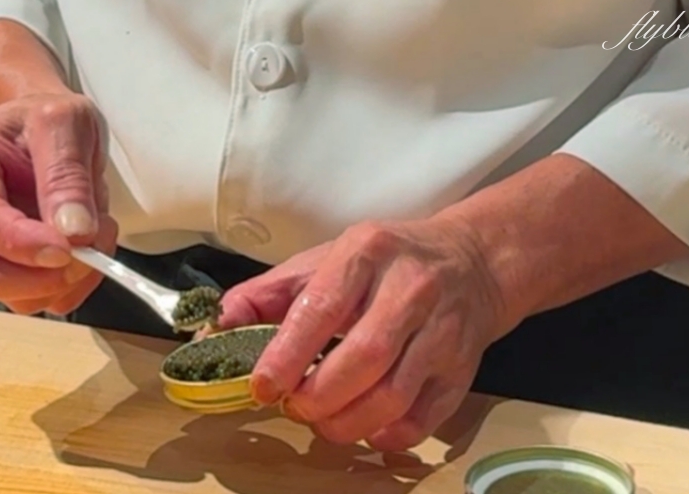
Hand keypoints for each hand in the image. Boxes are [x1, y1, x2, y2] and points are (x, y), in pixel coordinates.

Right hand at [0, 91, 118, 315]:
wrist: (42, 126)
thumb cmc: (44, 118)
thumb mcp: (66, 121)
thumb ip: (67, 173)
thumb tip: (73, 233)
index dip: (23, 244)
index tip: (68, 248)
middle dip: (43, 274)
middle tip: (92, 247)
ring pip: (9, 295)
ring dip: (63, 279)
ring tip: (96, 231)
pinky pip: (31, 299)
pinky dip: (68, 285)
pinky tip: (85, 246)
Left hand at [216, 216, 509, 451]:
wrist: (469, 262)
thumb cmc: (384, 263)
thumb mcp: (326, 259)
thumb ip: (271, 292)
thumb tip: (218, 323)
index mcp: (367, 252)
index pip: (324, 307)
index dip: (288, 354)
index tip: (262, 386)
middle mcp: (410, 287)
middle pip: (363, 358)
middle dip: (318, 397)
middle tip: (295, 406)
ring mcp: (442, 330)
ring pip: (393, 395)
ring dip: (347, 423)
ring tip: (323, 420)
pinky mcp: (461, 370)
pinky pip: (422, 420)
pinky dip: (385, 436)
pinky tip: (365, 426)